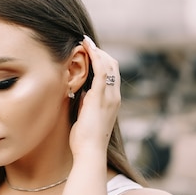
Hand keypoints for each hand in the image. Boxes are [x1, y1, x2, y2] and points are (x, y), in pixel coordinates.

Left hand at [69, 37, 120, 157]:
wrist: (90, 152)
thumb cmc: (85, 141)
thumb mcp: (87, 118)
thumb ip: (86, 104)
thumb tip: (81, 93)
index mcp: (112, 102)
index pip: (112, 75)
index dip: (102, 61)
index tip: (90, 52)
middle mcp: (114, 97)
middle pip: (113, 66)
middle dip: (100, 53)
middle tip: (86, 44)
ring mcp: (109, 96)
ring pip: (108, 65)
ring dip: (97, 51)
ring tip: (85, 42)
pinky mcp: (99, 96)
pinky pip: (100, 70)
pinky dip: (94, 56)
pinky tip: (86, 48)